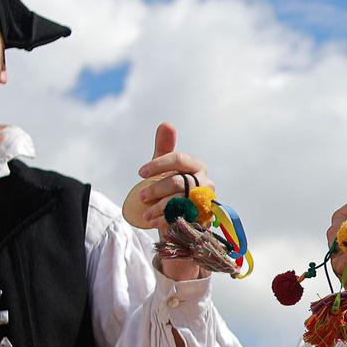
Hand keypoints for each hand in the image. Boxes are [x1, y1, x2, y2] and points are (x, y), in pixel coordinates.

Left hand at [135, 123, 212, 280]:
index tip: (140, 173)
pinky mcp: (202, 220)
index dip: (158, 165)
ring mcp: (206, 203)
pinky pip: (181, 218)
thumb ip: (164, 148)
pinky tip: (153, 221)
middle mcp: (205, 184)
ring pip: (179, 201)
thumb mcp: (165, 169)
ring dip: (158, 207)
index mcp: (197, 167)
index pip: (179, 159)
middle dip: (156, 189)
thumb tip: (166, 124)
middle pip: (178, 182)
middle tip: (141, 196)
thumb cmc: (171, 190)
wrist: (180, 220)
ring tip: (146, 213)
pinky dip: (164, 220)